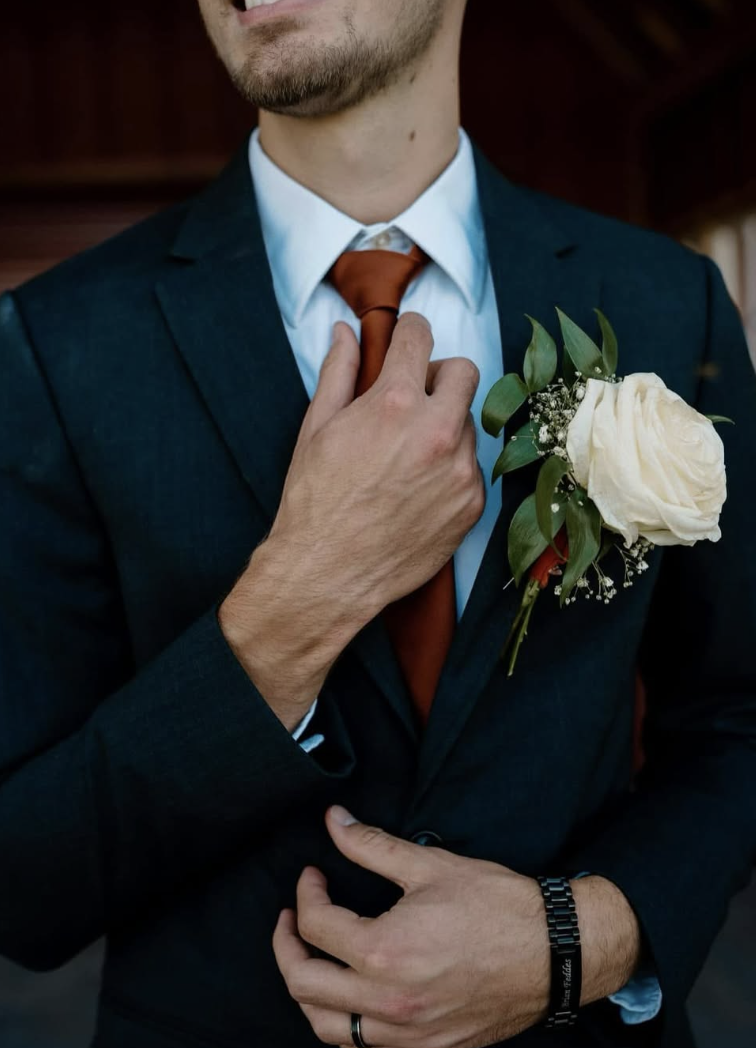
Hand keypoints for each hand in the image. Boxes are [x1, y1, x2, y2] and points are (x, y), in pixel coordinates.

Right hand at [220, 315, 483, 727]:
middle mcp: (437, 431)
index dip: (411, 331)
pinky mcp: (472, 504)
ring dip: (444, 428)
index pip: (419, 338)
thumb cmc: (314, 501)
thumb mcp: (317, 428)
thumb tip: (344, 332)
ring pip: (468, 424)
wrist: (327, 572)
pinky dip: (450, 470)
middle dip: (440, 375)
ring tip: (406, 458)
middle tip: (415, 396)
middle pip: (465, 372)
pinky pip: (471, 469)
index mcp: (395, 403)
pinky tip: (418, 491)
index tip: (408, 337)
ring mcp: (460, 470)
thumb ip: (338, 373)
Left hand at [273, 808, 642, 1047]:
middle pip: (304, 984)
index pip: (316, 925)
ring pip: (326, 1029)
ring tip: (311, 957)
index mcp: (384, 952)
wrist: (554, 952)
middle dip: (286, 945)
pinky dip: (342, 1024)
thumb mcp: (430, 865)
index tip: (314, 874)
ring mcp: (407, 1034)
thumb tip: (334, 820)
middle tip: (292, 917)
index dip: (306, 892)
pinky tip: (348, 996)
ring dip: (307, 991)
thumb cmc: (497, 904)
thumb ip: (371, 844)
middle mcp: (388, 1002)